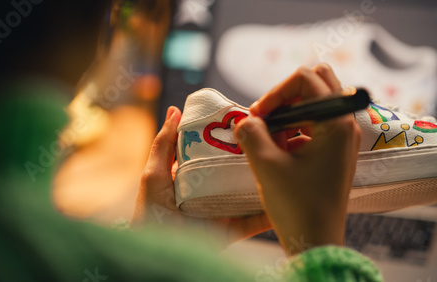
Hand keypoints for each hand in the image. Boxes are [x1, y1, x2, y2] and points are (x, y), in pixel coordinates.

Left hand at [131, 106, 270, 245]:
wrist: (158, 254)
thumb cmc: (150, 213)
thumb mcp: (154, 174)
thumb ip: (164, 144)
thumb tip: (175, 111)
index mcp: (195, 174)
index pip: (217, 151)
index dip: (232, 137)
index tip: (251, 122)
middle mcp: (211, 190)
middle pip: (236, 170)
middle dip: (254, 157)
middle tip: (276, 140)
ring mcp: (223, 211)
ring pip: (249, 194)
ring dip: (266, 182)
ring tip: (285, 166)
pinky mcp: (231, 231)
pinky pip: (253, 222)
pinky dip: (268, 215)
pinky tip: (283, 203)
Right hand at [235, 64, 360, 255]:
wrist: (316, 241)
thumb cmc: (296, 205)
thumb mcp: (266, 165)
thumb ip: (251, 133)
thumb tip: (246, 120)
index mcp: (336, 123)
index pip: (306, 78)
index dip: (276, 92)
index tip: (258, 117)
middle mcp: (344, 125)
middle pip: (316, 84)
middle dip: (285, 97)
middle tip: (266, 120)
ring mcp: (341, 138)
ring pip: (312, 105)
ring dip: (286, 117)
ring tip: (269, 144)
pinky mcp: (334, 151)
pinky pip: (312, 126)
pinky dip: (292, 132)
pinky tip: (278, 154)